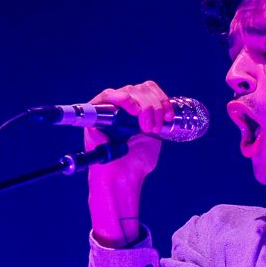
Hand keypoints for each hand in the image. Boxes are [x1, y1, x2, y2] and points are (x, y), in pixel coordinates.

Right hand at [85, 81, 173, 246]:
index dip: (161, 98)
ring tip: (146, 127)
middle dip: (154, 106)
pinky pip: (108, 95)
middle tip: (156, 127)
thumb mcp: (154, 136)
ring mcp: (108, 108)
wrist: (123, 177)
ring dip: (143, 106)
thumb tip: (169, 109)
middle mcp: (121, 106)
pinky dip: (123, 99)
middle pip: (140, 89)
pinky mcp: (96, 113)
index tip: (169, 116)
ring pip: (129, 91)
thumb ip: (158, 119)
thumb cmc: (137, 162)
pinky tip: (134, 111)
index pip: (149, 90)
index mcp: (136, 110)